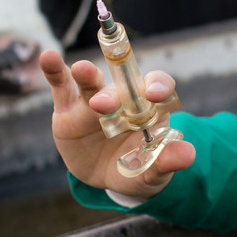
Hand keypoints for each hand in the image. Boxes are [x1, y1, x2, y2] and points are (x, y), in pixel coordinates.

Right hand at [39, 50, 195, 199]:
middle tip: (104, 106)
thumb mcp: (154, 171)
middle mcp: (123, 98)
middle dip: (113, 95)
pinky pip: (61, 85)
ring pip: (91, 83)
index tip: (154, 95)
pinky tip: (48, 57)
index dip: (157, 85)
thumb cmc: (138, 169)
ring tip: (82, 69)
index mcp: (149, 107)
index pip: (158, 85)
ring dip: (87, 74)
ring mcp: (92, 100)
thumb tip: (188, 154)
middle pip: (120, 87)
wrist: (109, 179)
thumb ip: (168, 160)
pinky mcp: (68, 108)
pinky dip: (54, 70)